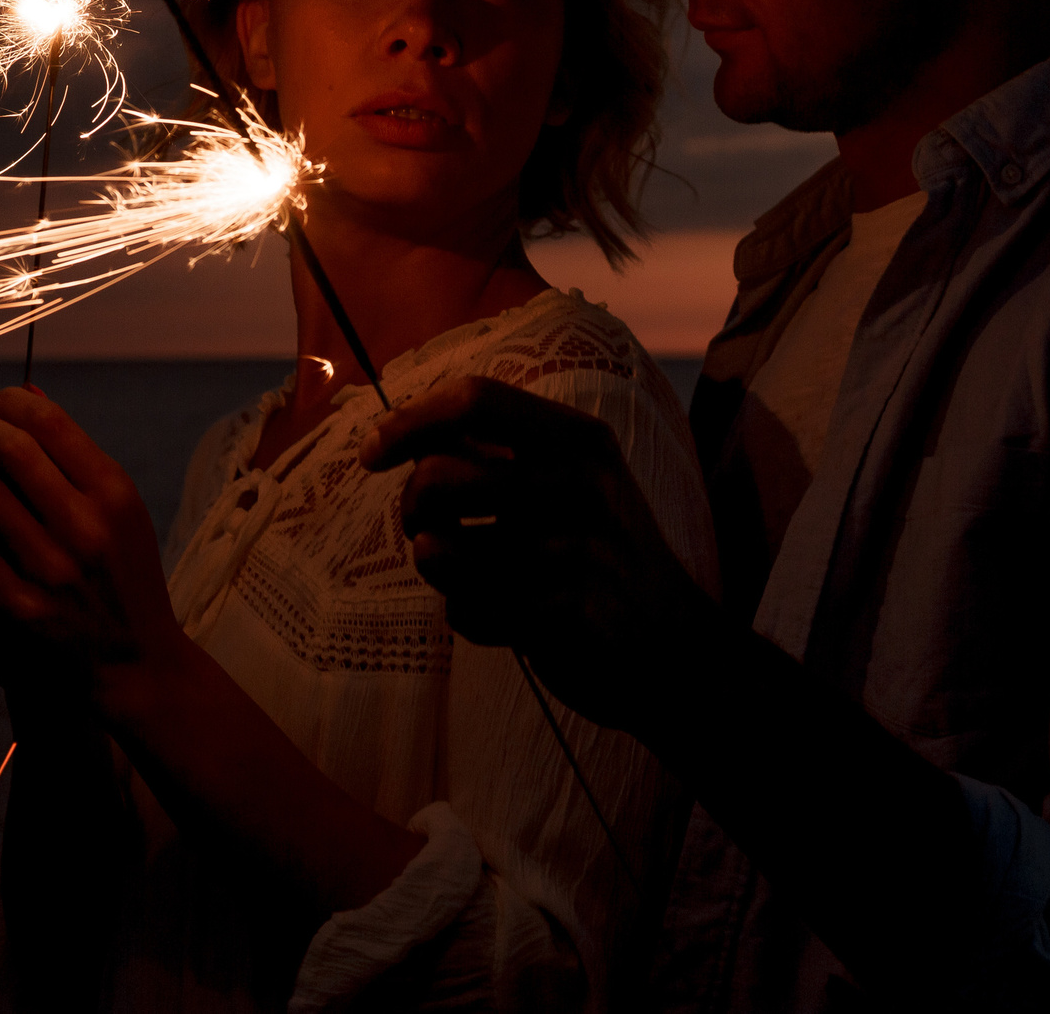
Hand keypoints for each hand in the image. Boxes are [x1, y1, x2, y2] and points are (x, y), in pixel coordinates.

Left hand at [0, 386, 190, 720]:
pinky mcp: (13, 608)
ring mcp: (46, 571)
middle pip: (8, 452)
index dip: (8, 403)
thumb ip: (74, 455)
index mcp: (113, 495)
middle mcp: (82, 529)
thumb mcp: (122, 510)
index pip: (48, 424)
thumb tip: (23, 393)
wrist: (133, 665)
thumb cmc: (123, 575)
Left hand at [360, 376, 720, 733]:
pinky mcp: (566, 611)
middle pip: (440, 476)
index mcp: (581, 440)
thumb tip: (401, 443)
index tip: (372, 453)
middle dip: (411, 508)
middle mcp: (582, 483)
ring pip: (442, 550)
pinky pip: (466, 610)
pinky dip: (468, 618)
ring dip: (439, 572)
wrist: (677, 649)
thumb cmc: (601, 559)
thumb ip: (500, 458)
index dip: (411, 420)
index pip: (476, 399)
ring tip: (471, 578)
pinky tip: (503, 620)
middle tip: (427, 530)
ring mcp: (577, 548)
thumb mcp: (574, 486)